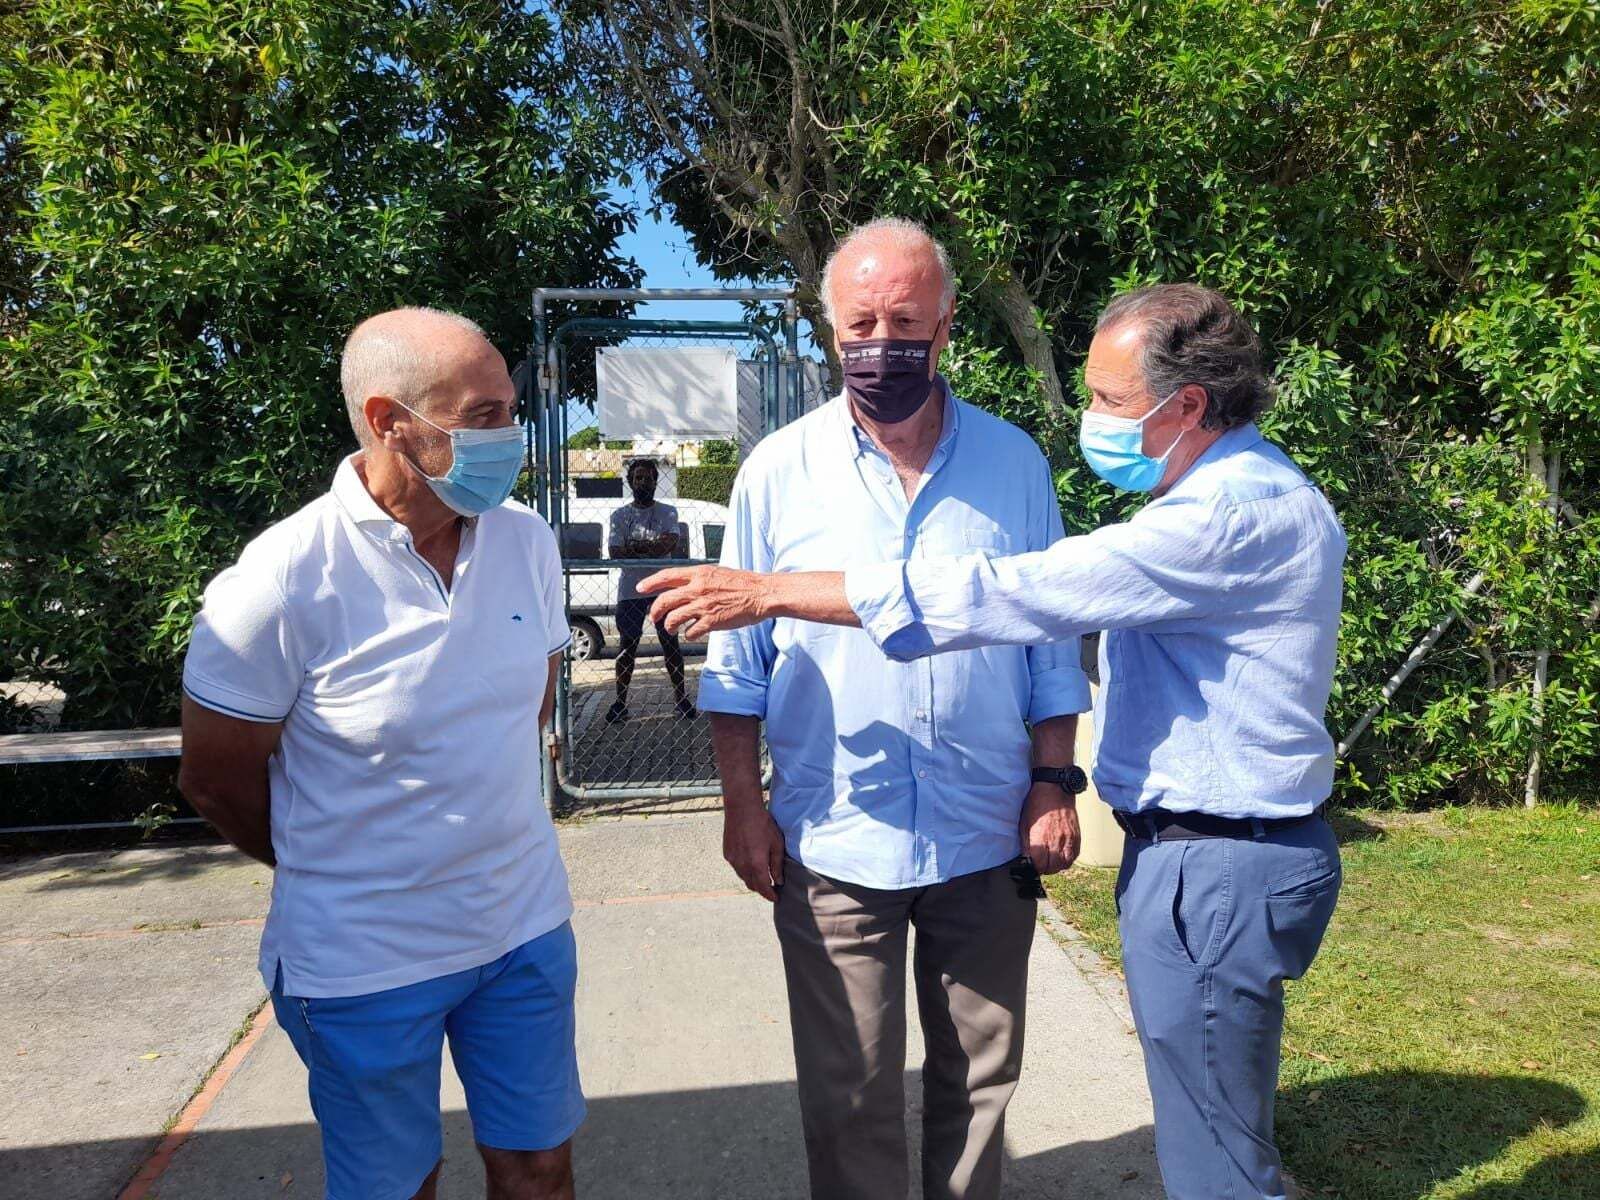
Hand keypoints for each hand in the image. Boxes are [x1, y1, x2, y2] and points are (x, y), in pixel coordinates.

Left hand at [641, 565, 770, 637]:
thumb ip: (699, 579)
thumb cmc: (743, 583)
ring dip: (669, 626)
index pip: (666, 576)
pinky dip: (688, 634)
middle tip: (654, 618)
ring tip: (672, 628)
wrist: (761, 593)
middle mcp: (697, 588)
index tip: (640, 588)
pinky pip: (690, 631)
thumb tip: (684, 586)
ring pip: (673, 618)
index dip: (650, 583)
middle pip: (664, 600)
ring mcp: (703, 606)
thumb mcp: (717, 573)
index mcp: (699, 574)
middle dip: (655, 611)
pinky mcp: (711, 621)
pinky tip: (692, 633)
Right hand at [723, 801, 785, 900]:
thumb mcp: (776, 844)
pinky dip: (744, 870)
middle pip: (752, 885)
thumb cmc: (762, 824)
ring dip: (752, 879)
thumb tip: (778, 880)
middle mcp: (742, 866)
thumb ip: (777, 865)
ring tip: (761, 875)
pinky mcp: (727, 854)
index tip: (776, 898)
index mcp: (757, 865)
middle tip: (771, 887)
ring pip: (743, 877)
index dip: (770, 895)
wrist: (742, 809)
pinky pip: (737, 868)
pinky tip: (750, 862)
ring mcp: (733, 860)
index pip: (764, 888)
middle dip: (762, 889)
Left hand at [1020, 783, 1080, 874]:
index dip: (1034, 868)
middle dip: (1045, 869)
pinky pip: (1074, 855)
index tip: (1032, 866)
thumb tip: (1026, 859)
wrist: (1055, 789)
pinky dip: (1067, 859)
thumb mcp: (1024, 824)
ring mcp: (1068, 839)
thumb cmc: (1036, 804)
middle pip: (1052, 868)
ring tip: (1050, 862)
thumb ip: (1025, 844)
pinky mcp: (1076, 836)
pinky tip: (1061, 856)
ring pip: (1065, 864)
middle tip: (1040, 865)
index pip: (1039, 865)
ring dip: (1057, 866)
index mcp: (1041, 838)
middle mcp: (1056, 841)